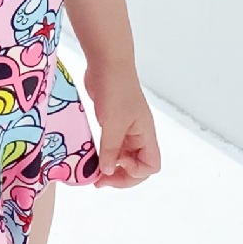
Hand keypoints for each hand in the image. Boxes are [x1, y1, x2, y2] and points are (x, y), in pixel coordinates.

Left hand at [86, 74, 161, 188]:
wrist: (106, 62)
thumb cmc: (115, 89)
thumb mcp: (112, 123)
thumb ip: (111, 150)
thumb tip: (108, 172)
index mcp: (146, 134)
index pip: (151, 166)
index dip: (134, 172)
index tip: (117, 163)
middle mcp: (139, 134)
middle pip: (138, 165)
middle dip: (121, 176)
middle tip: (99, 181)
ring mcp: (126, 128)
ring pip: (124, 157)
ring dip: (111, 167)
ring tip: (93, 174)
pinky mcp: (113, 122)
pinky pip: (112, 145)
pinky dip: (104, 154)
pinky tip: (91, 157)